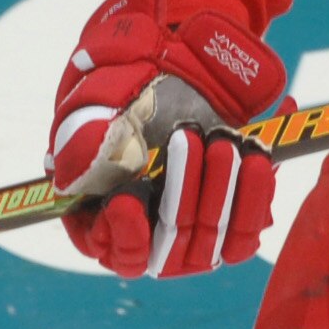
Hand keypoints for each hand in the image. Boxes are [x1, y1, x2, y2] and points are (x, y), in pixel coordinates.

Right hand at [49, 0, 286, 277]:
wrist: (175, 75)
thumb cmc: (122, 95)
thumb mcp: (95, 108)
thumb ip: (82, 141)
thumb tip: (71, 173)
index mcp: (110, 225)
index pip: (118, 253)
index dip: (124, 235)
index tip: (125, 199)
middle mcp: (155, 239)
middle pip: (172, 243)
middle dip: (182, 191)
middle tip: (188, 137)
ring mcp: (197, 234)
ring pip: (215, 235)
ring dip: (222, 188)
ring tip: (224, 140)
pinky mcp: (236, 221)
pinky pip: (250, 224)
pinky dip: (256, 191)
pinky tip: (256, 154)